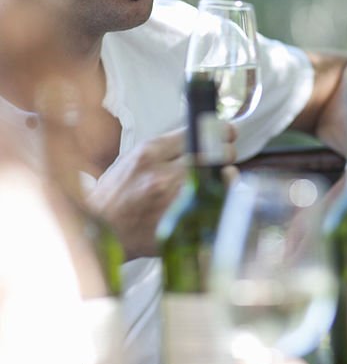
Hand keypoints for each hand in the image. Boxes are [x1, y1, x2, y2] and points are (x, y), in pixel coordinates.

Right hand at [88, 127, 236, 259]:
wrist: (102, 232)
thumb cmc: (116, 196)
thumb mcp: (133, 159)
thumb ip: (166, 148)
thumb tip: (202, 135)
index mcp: (149, 154)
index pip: (199, 132)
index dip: (220, 131)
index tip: (226, 133)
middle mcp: (164, 175)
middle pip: (217, 153)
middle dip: (225, 152)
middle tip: (224, 155)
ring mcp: (175, 200)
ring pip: (223, 177)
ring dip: (227, 174)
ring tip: (220, 176)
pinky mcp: (185, 222)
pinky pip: (219, 202)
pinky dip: (224, 196)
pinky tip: (217, 194)